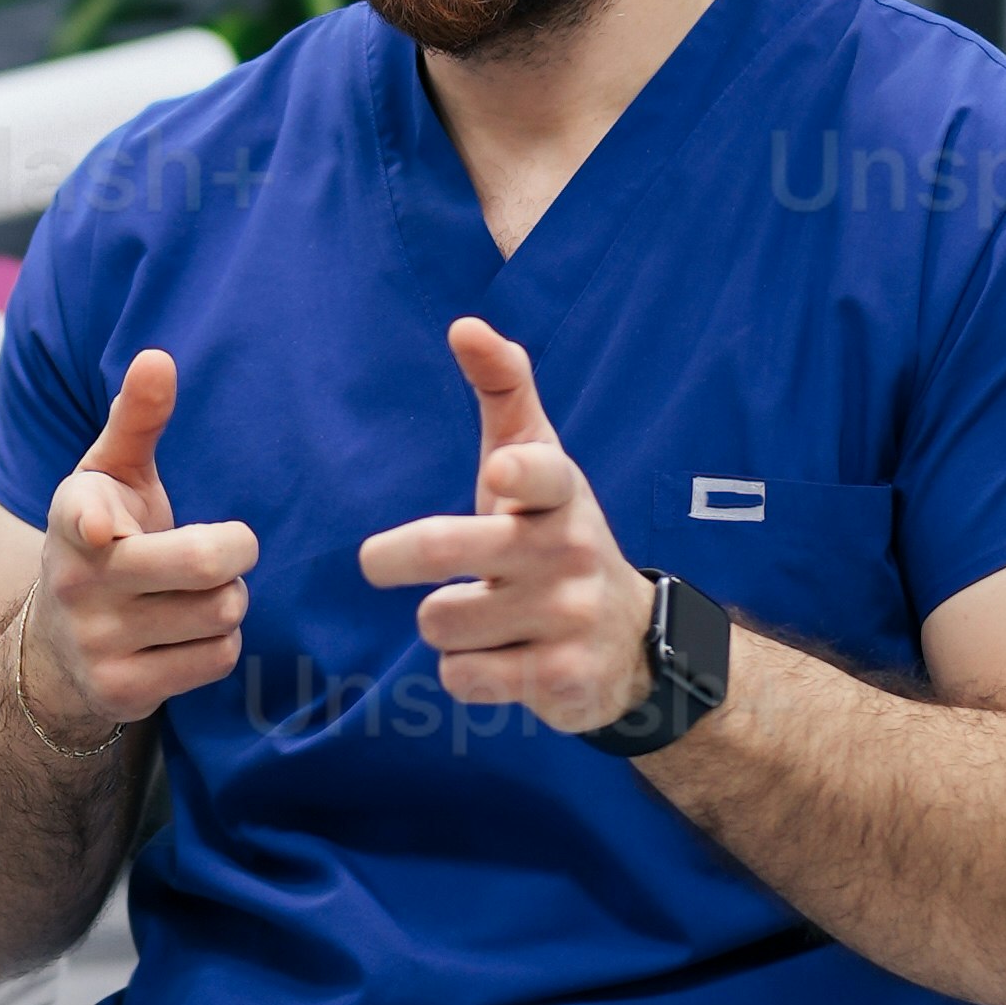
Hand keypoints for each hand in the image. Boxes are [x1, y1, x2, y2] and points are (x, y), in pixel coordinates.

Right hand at [25, 347, 257, 738]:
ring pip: (219, 614)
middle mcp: (77, 581)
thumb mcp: (110, 476)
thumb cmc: (107, 537)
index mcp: (74, 518)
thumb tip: (159, 357)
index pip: (81, 514)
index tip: (104, 527)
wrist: (58, 645)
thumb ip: (136, 418)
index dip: (96, 520)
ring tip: (200, 594)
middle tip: (232, 547)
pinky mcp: (122, 690)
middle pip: (202, 565)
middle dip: (236, 551)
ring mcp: (96, 642)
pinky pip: (217, 658)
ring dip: (230, 600)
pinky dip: (221, 642)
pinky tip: (190, 633)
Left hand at [355, 316, 655, 737]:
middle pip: (453, 550)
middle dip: (396, 556)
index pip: (545, 474)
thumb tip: (464, 324)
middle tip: (376, 561)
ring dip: (444, 624)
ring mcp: (569, 618)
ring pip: (442, 622)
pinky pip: (462, 677)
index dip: (522, 473)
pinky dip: (464, 673)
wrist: (629, 641)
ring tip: (481, 618)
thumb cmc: (551, 532)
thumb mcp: (537, 458)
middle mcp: (569, 551)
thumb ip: (503, 387)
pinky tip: (499, 661)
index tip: (502, 473)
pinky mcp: (562, 680)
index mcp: (560, 493)